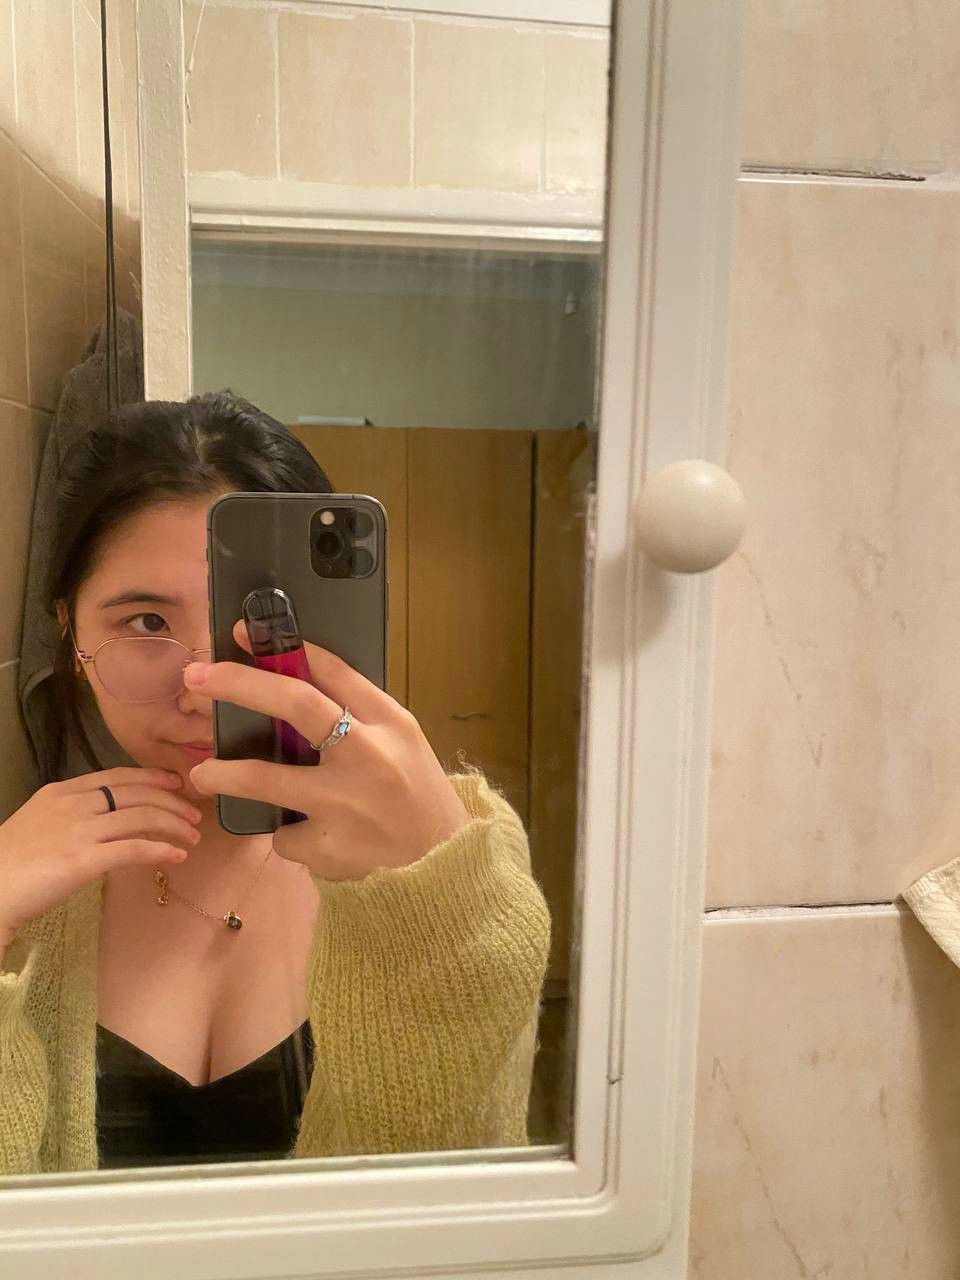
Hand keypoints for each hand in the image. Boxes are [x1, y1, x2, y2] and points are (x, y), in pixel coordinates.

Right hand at [0, 769, 200, 945]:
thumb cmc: (9, 862)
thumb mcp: (38, 822)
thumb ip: (71, 814)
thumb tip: (105, 818)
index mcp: (62, 792)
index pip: (117, 776)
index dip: (152, 778)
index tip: (175, 783)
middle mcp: (74, 805)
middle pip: (137, 794)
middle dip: (173, 802)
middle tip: (194, 814)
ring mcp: (80, 831)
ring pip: (143, 818)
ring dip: (175, 825)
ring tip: (193, 837)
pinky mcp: (84, 860)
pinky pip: (134, 849)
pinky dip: (161, 850)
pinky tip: (176, 855)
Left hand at [184, 624, 469, 880]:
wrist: (440, 865)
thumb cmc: (416, 792)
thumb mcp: (401, 740)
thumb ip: (357, 712)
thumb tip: (293, 678)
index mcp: (389, 722)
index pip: (334, 671)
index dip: (285, 647)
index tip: (241, 633)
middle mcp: (368, 756)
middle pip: (297, 705)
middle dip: (240, 685)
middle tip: (196, 677)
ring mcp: (345, 805)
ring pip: (267, 781)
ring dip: (225, 774)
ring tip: (202, 775)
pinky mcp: (328, 848)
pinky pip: (286, 834)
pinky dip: (288, 832)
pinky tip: (309, 835)